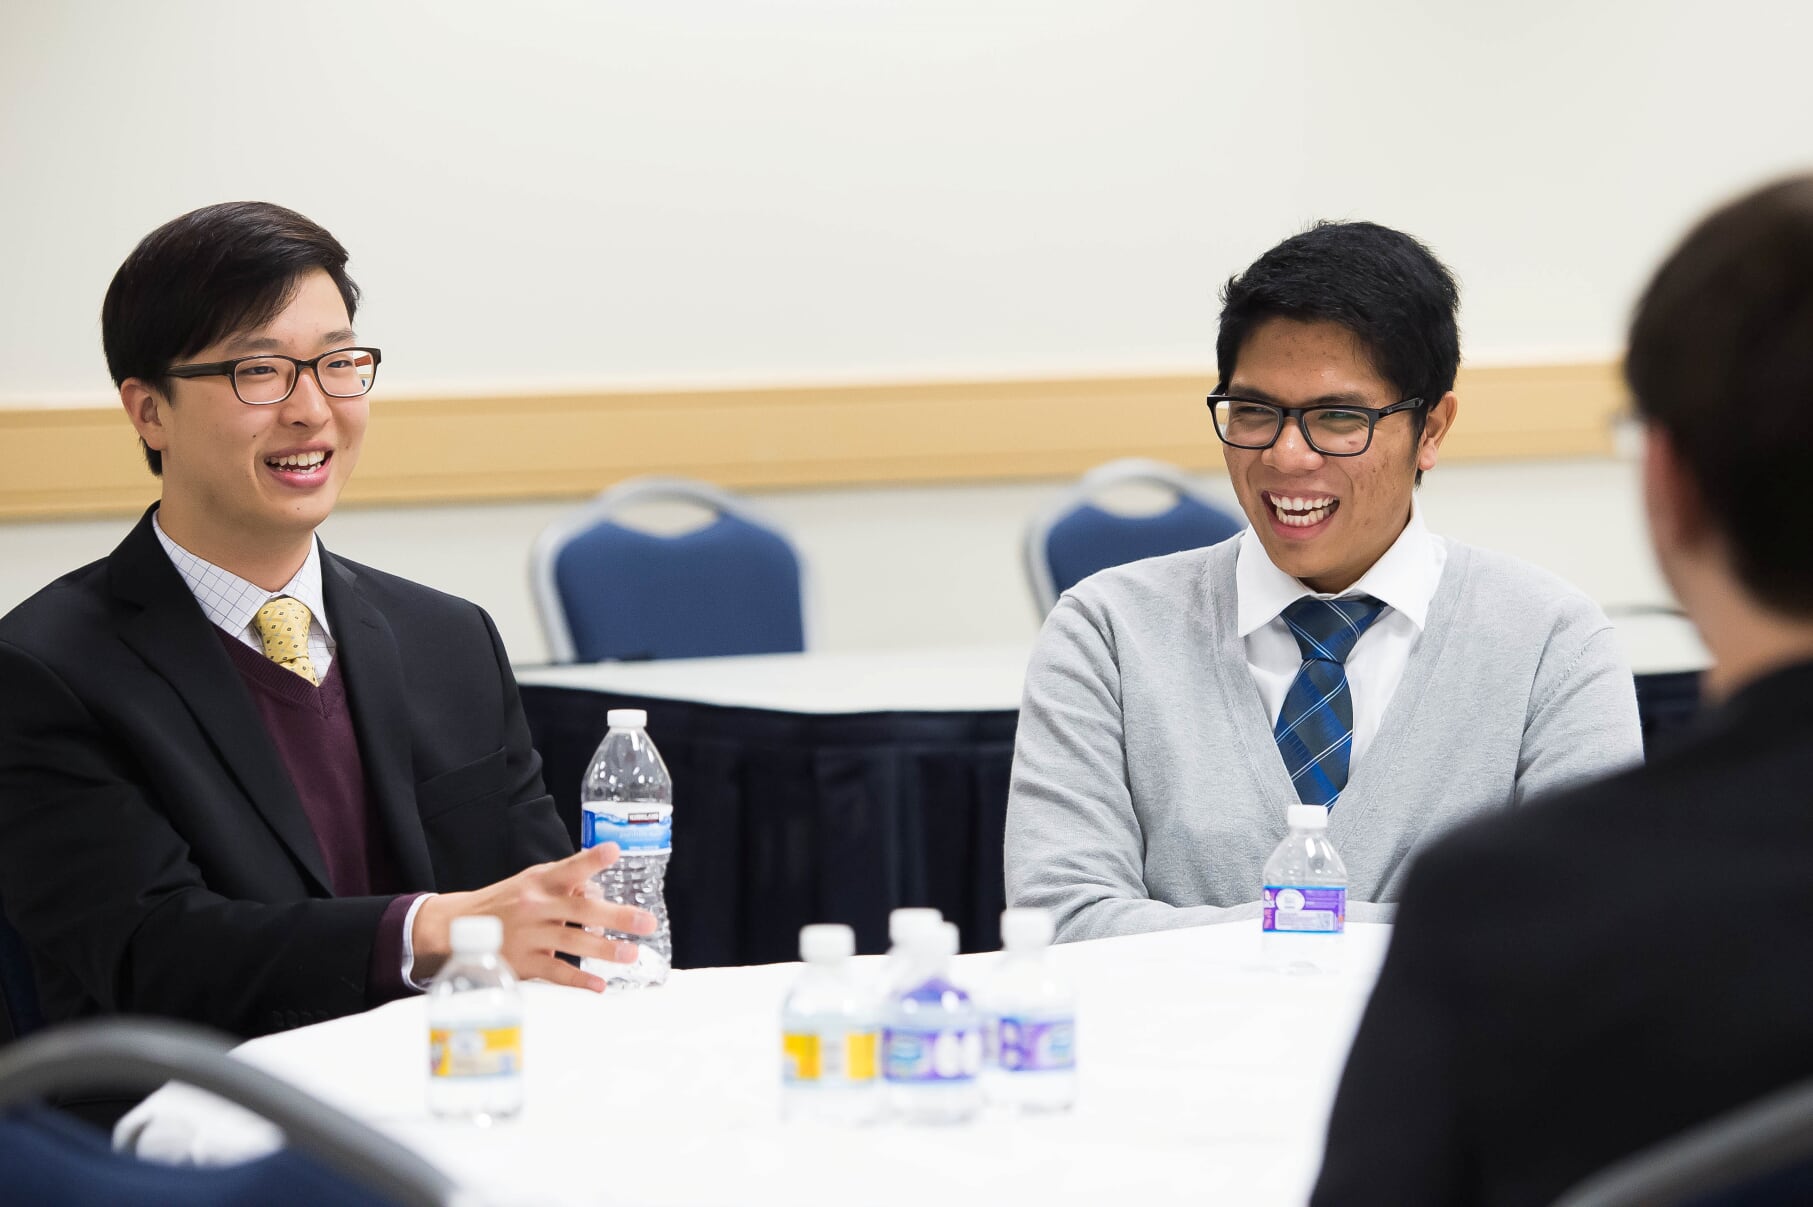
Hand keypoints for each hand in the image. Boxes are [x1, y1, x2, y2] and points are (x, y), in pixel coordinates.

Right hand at [412, 843, 657, 991]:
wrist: (458, 929)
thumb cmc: (505, 903)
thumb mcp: (530, 882)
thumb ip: (564, 883)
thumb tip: (601, 889)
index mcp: (539, 883)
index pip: (568, 868)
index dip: (591, 860)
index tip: (614, 851)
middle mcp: (534, 906)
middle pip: (579, 909)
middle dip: (616, 916)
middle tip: (646, 923)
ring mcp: (527, 936)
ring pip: (571, 943)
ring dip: (604, 950)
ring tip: (630, 954)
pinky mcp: (521, 963)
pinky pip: (555, 972)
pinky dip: (579, 980)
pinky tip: (599, 984)